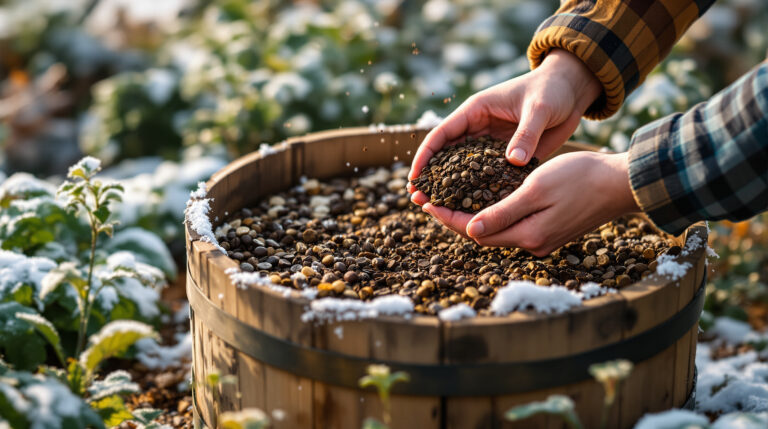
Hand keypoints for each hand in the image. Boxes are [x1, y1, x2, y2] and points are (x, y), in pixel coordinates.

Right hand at [408, 49, 600, 198]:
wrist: (573, 90)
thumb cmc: (553, 90)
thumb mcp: (539, 108)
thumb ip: (526, 134)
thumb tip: (513, 161)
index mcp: (476, 111)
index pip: (441, 135)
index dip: (425, 156)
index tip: (414, 177)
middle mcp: (478, 129)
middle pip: (446, 156)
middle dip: (431, 177)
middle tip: (417, 200)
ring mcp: (491, 144)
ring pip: (465, 169)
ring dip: (451, 188)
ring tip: (436, 209)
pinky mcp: (507, 156)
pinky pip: (489, 176)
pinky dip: (479, 190)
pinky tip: (472, 209)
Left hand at [422, 152, 639, 256]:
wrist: (621, 183)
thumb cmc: (580, 178)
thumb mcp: (535, 190)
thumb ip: (503, 212)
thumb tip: (470, 229)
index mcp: (527, 235)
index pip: (475, 232)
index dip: (448, 218)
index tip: (427, 204)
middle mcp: (533, 244)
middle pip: (483, 235)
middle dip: (455, 219)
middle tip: (431, 202)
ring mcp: (543, 240)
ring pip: (498, 231)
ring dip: (473, 218)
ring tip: (450, 201)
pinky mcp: (550, 231)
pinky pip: (513, 226)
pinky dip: (494, 215)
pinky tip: (484, 201)